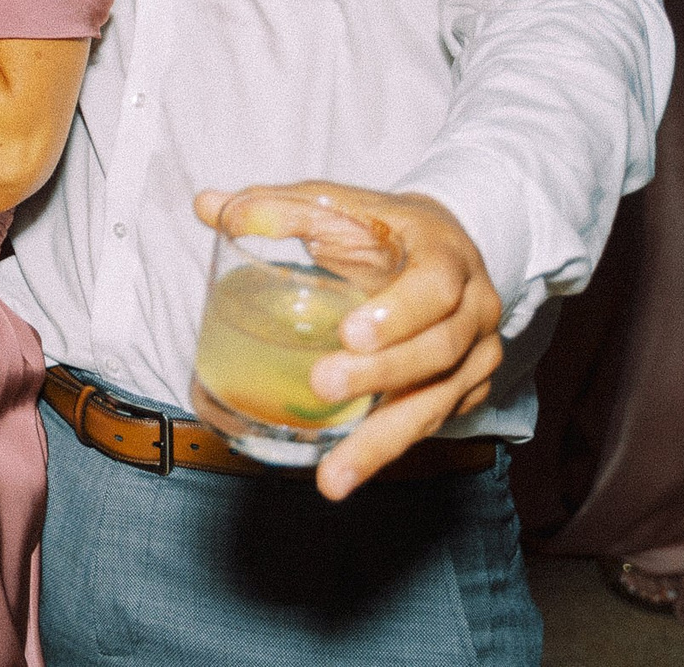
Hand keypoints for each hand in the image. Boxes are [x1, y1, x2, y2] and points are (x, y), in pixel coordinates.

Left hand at [192, 184, 504, 500]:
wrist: (444, 247)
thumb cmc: (384, 228)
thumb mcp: (340, 206)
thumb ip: (279, 206)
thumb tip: (208, 206)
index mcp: (446, 256)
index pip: (434, 287)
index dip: (398, 313)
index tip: (349, 333)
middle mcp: (474, 309)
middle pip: (438, 350)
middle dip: (382, 375)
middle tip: (323, 385)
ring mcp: (476, 355)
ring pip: (437, 404)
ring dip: (382, 441)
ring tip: (332, 476)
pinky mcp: (464, 391)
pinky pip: (429, 425)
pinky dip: (386, 449)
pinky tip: (346, 470)